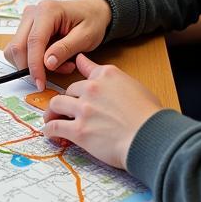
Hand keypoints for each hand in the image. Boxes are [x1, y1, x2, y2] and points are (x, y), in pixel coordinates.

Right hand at [3, 0, 111, 87]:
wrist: (91, 10)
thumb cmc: (91, 20)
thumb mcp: (86, 36)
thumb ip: (65, 49)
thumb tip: (47, 63)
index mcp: (47, 10)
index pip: (34, 41)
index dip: (35, 65)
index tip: (40, 83)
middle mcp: (32, 13)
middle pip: (18, 46)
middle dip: (32, 67)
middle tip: (51, 77)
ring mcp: (26, 20)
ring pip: (17, 50)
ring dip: (33, 65)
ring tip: (59, 65)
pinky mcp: (25, 28)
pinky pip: (21, 50)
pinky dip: (33, 61)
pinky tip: (52, 60)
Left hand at [42, 53, 162, 168]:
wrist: (151, 137)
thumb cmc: (150, 116)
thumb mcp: (135, 86)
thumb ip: (113, 77)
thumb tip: (89, 64)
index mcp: (107, 74)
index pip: (84, 70)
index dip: (79, 80)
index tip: (73, 84)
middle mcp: (92, 88)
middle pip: (69, 91)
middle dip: (68, 100)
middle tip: (66, 110)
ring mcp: (83, 109)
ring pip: (56, 105)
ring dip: (52, 112)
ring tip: (51, 118)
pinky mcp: (79, 130)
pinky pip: (55, 126)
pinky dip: (49, 129)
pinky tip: (50, 133)